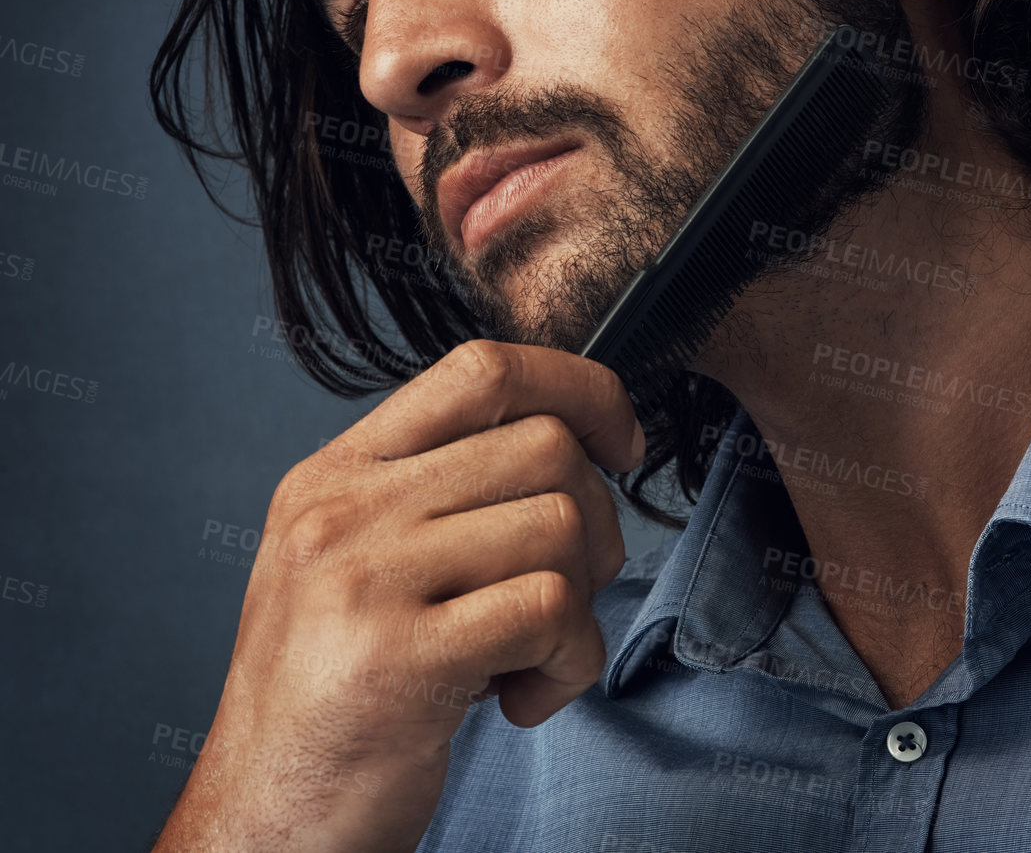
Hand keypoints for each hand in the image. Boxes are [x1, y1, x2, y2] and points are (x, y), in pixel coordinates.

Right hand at [152, 340, 642, 852]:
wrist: (264, 823)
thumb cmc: (340, 695)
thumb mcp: (362, 564)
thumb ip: (442, 492)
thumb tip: (577, 435)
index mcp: (335, 474)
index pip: (482, 368)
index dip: (580, 389)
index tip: (620, 445)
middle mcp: (341, 511)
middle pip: (544, 446)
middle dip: (595, 522)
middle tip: (562, 596)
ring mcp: (364, 581)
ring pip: (560, 525)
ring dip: (582, 605)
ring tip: (527, 660)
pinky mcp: (399, 660)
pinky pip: (553, 611)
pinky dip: (570, 663)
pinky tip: (520, 701)